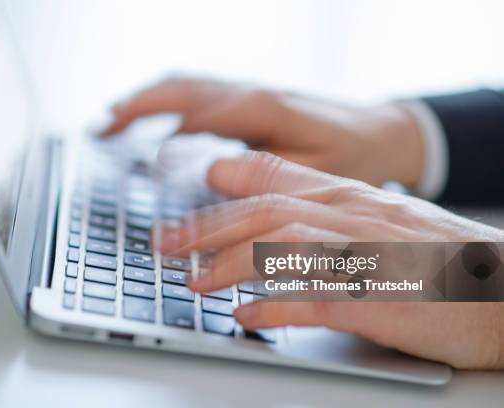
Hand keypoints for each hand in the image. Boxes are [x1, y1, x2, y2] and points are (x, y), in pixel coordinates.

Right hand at [103, 77, 424, 188]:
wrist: (381, 132)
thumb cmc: (351, 156)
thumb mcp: (313, 172)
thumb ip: (261, 173)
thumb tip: (208, 175)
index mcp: (264, 107)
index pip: (200, 113)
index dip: (163, 132)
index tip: (133, 154)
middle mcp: (250, 91)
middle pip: (181, 88)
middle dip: (138, 106)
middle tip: (101, 129)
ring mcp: (247, 91)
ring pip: (185, 85)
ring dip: (146, 100)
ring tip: (111, 122)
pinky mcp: (248, 100)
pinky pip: (197, 93)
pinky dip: (166, 103)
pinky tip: (153, 121)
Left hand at [162, 151, 503, 368]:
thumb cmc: (442, 258)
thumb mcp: (382, 219)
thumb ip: (328, 211)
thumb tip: (274, 220)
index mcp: (352, 196)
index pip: (279, 175)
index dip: (230, 178)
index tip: (193, 189)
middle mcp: (353, 217)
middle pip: (265, 212)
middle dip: (207, 227)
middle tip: (166, 245)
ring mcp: (367, 257)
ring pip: (281, 249)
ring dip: (229, 266)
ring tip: (193, 284)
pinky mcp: (382, 302)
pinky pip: (317, 301)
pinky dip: (275, 309)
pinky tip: (246, 320)